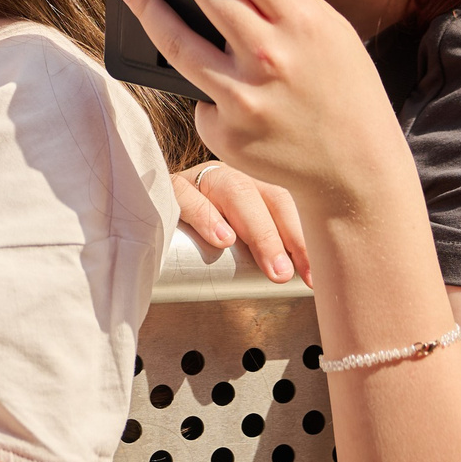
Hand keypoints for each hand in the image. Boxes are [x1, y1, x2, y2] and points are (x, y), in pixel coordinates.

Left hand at [116, 0, 412, 218]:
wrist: (356, 172)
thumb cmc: (346, 90)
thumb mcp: (331, 29)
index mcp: (302, 22)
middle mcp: (270, 56)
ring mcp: (244, 97)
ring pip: (178, 41)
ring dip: (147, 6)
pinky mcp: (226, 131)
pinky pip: (197, 93)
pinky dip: (197, 78)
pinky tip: (197, 68)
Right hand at [174, 161, 310, 282]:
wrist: (147, 223)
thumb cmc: (202, 240)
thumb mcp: (238, 243)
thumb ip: (266, 254)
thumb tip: (305, 285)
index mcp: (254, 186)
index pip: (288, 204)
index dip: (304, 237)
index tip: (314, 275)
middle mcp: (231, 176)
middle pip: (269, 195)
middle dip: (288, 237)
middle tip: (293, 276)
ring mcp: (201, 179)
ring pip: (235, 190)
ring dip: (259, 230)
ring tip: (273, 267)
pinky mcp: (170, 188)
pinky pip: (187, 194)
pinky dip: (206, 215)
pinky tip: (222, 239)